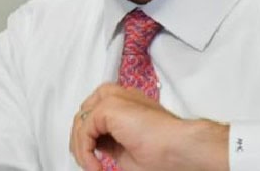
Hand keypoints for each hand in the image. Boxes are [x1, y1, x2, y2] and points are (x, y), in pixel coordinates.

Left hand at [70, 83, 227, 170]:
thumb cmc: (165, 152)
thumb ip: (109, 141)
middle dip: (80, 142)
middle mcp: (120, 96)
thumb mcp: (126, 149)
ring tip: (93, 168)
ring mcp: (114, 98)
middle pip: (84, 114)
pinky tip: (96, 165)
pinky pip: (84, 129)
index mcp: (127, 102)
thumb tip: (93, 146)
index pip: (95, 114)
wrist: (179, 148)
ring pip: (81, 121)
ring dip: (81, 149)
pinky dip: (85, 151)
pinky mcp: (109, 106)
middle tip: (88, 163)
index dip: (88, 138)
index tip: (93, 160)